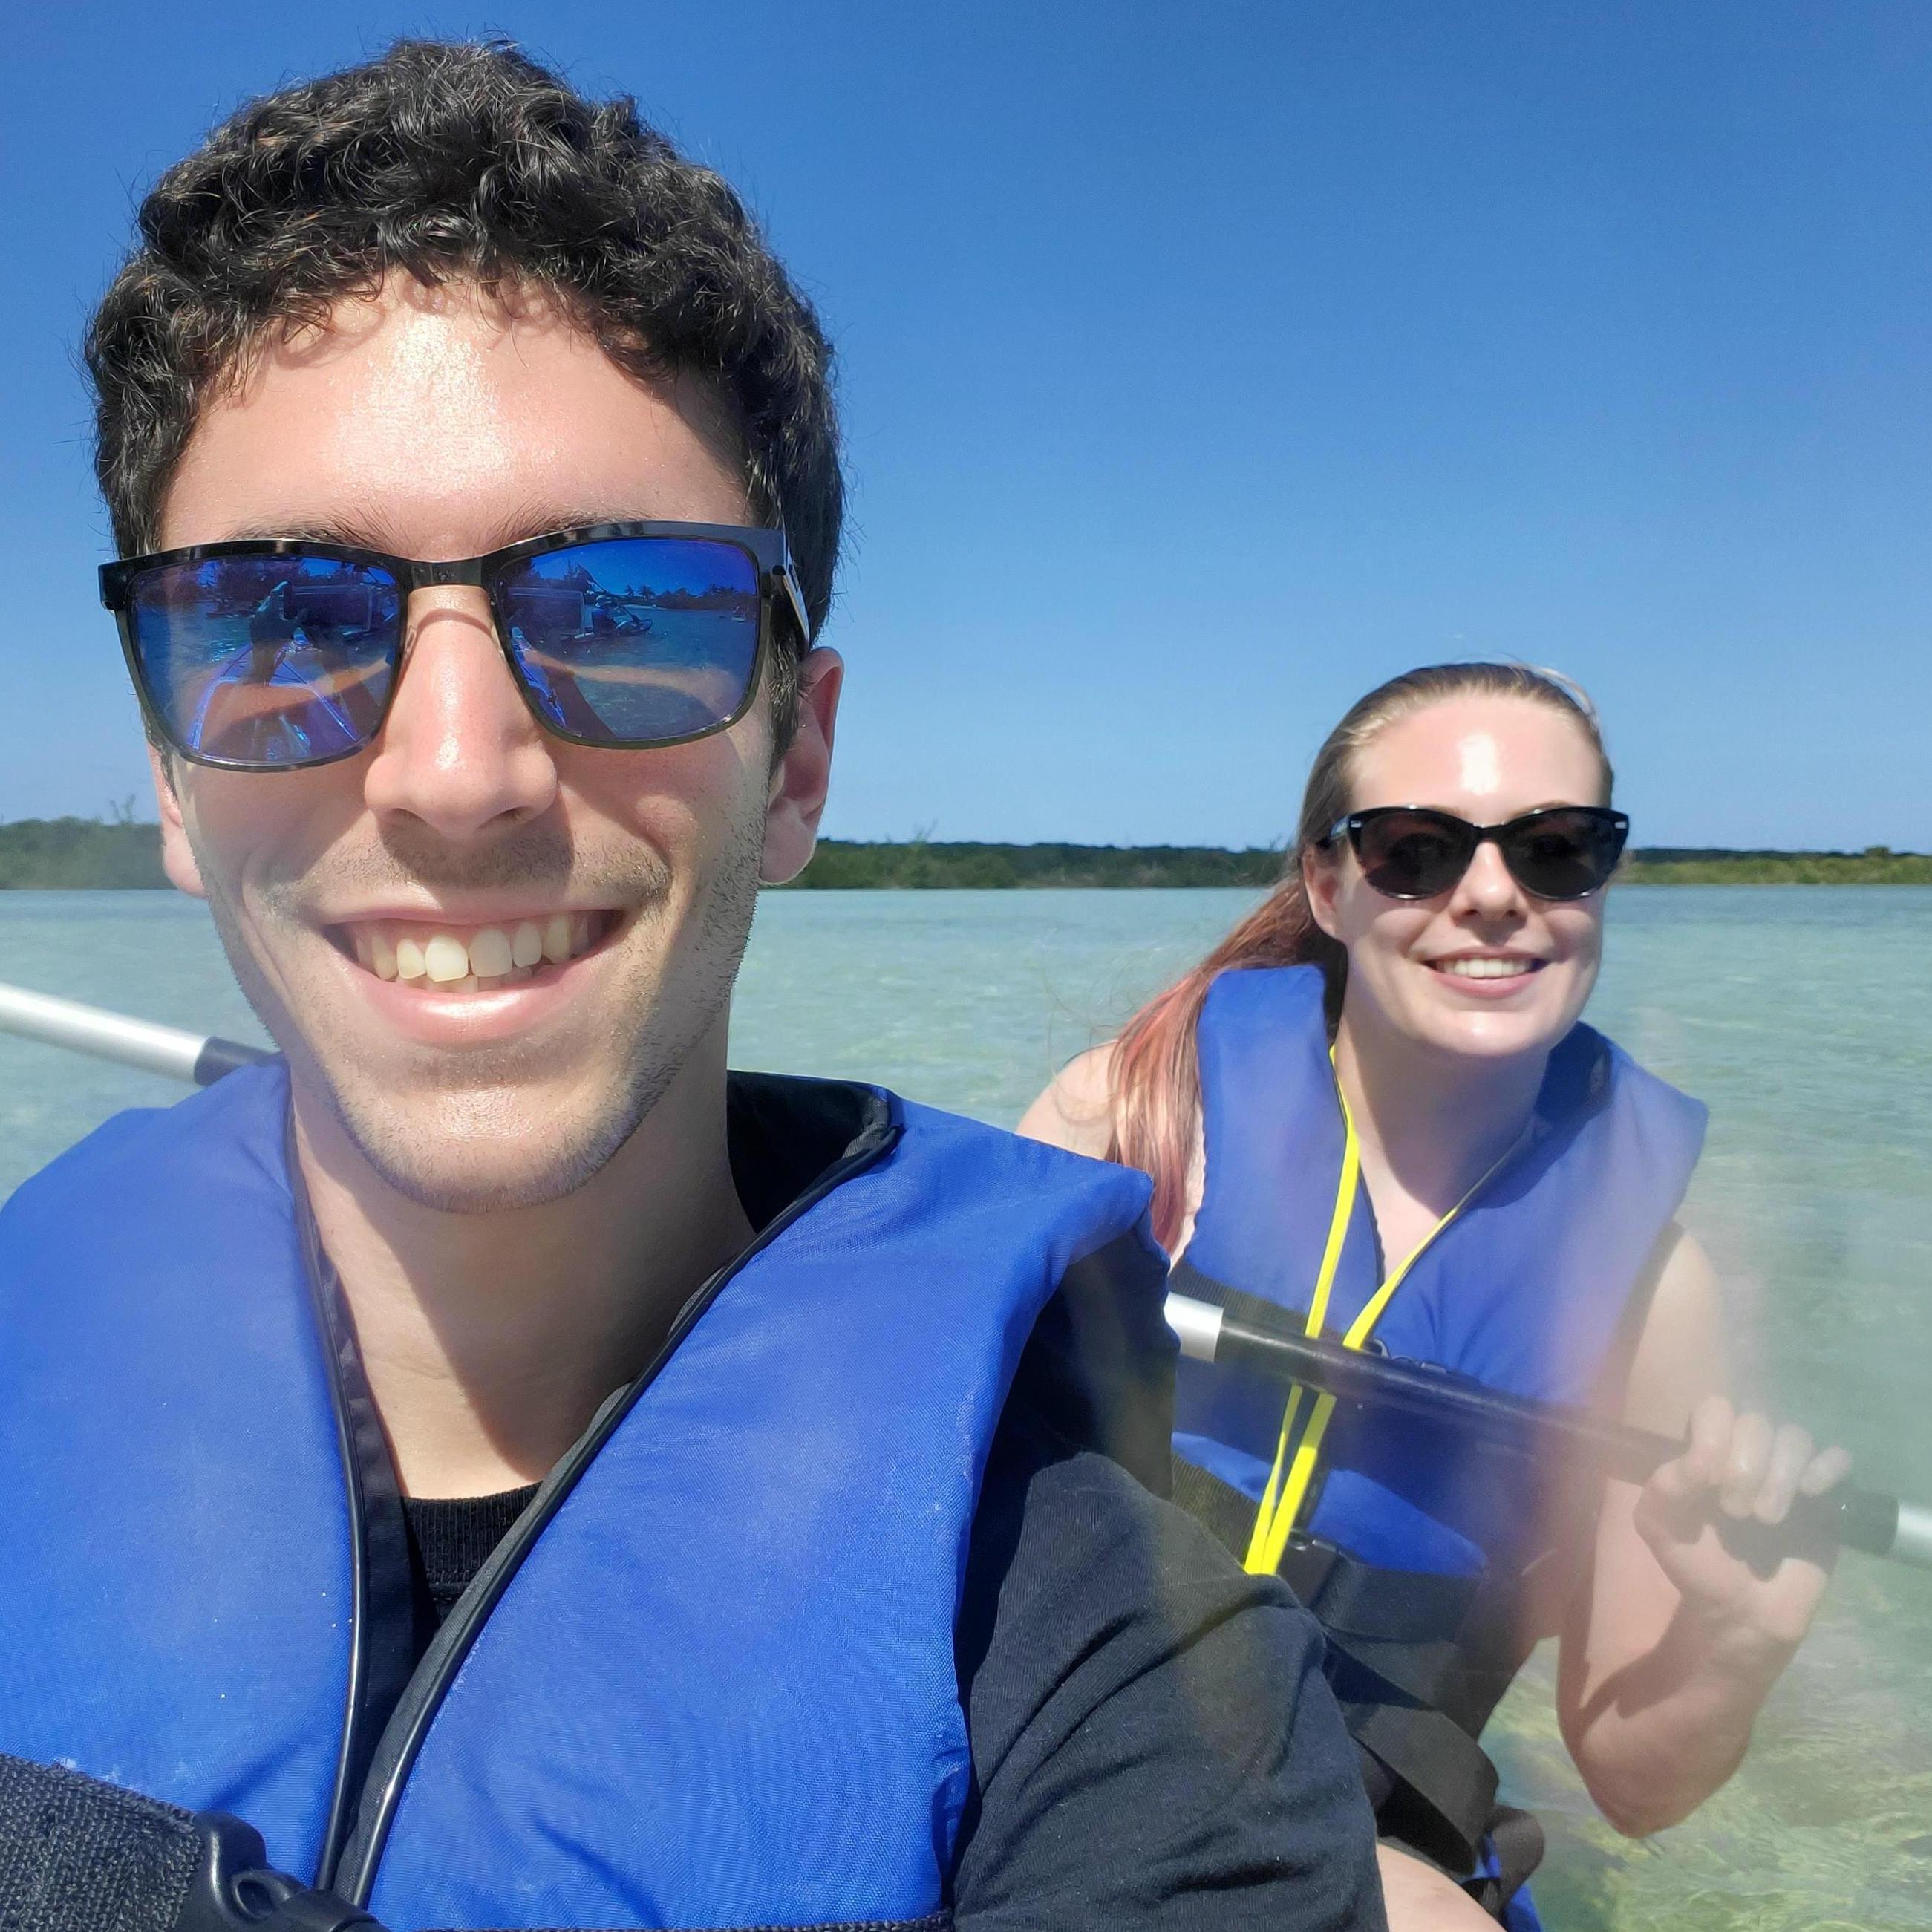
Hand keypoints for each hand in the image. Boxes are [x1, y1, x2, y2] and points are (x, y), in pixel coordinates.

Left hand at [1631, 1394, 1851, 1661]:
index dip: (1714, 1436)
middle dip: (1745, 1467)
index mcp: (1707, 1450)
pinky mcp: (1827, 1495)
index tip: (1707, 1481)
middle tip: (1736, 1512)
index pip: (1715, 1407)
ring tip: (1767, 1520)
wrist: (1745, 1614)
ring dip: (1780, 1476)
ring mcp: (1789, 1471)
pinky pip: (1837, 1457)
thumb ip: (1663, 1488)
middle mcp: (1748, 1452)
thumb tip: (1699, 1458)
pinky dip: (1826, 1469)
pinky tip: (1811, 1496)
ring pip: (1795, 1436)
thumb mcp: (1659, 1529)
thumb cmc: (1698, 1567)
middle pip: (1756, 1420)